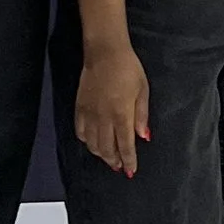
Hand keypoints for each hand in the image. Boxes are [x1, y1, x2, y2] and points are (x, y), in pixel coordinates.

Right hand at [76, 42, 151, 175]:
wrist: (105, 53)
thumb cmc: (128, 69)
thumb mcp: (143, 91)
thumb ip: (141, 116)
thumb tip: (143, 137)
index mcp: (121, 114)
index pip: (125, 145)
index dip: (128, 160)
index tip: (130, 171)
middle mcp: (103, 117)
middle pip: (106, 149)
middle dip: (114, 161)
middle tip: (120, 167)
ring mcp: (89, 113)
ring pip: (92, 144)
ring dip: (101, 154)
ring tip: (109, 157)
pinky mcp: (79, 108)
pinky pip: (81, 132)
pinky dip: (87, 141)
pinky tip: (93, 142)